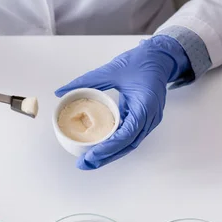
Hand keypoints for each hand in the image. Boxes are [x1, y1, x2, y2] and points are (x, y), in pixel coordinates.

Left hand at [55, 36, 190, 169]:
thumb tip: (62, 91)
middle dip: (106, 157)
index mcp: (144, 105)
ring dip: (110, 154)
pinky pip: (130, 137)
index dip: (108, 147)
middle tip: (84, 163)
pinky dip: (116, 145)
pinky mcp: (145, 120)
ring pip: (129, 144)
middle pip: (127, 145)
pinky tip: (101, 150)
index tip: (91, 155)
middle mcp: (149, 117)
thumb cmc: (141, 61)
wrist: (160, 58)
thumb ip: (86, 81)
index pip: (126, 134)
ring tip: (90, 161)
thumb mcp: (111, 70)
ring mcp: (149, 120)